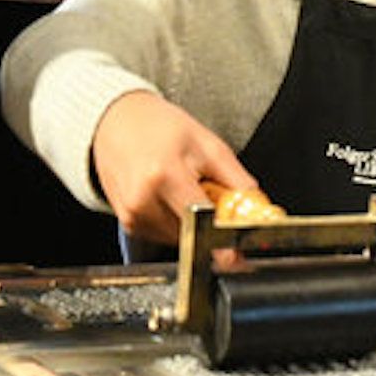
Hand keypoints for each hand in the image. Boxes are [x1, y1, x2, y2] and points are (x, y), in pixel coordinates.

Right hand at [89, 91, 258, 246]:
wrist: (117, 120)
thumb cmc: (162, 127)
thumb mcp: (208, 144)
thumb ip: (237, 181)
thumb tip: (258, 213)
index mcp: (165, 176)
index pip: (204, 223)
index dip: (225, 239)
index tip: (239, 254)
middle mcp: (144, 201)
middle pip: (196, 235)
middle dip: (211, 223)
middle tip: (207, 192)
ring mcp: (133, 215)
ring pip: (182, 239)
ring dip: (193, 224)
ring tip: (184, 187)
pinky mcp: (129, 223)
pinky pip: (165, 236)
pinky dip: (175, 222)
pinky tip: (169, 195)